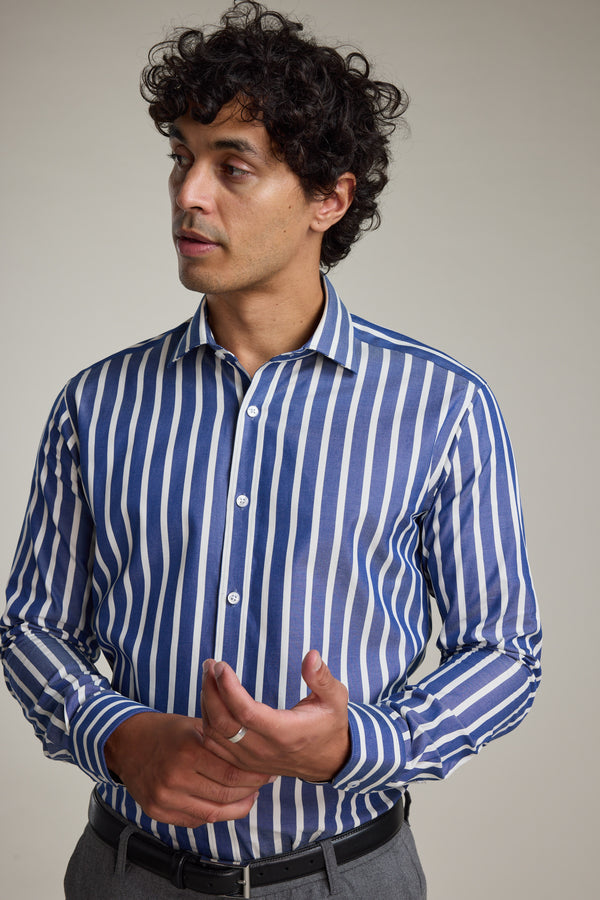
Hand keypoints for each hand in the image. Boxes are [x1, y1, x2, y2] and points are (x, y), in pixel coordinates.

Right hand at [104, 711, 271, 826]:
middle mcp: (176, 776)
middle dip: (251, 790)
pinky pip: (195, 820)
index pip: (232, 773)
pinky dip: (214, 814)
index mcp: (188, 750)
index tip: (267, 771)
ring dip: (237, 806)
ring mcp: (165, 797)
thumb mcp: (194, 725)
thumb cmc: (164, 731)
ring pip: (213, 813)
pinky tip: (224, 803)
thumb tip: (255, 754)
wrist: (124, 743)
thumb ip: (220, 741)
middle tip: (263, 783)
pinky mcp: (157, 812)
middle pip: (226, 795)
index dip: (255, 776)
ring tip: (249, 796)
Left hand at [201, 650, 349, 782]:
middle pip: (223, 723)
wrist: (328, 761)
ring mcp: (251, 759)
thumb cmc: (330, 724)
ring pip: (215, 734)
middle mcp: (264, 750)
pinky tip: (209, 699)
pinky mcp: (244, 763)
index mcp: (285, 733)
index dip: (228, 688)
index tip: (221, 665)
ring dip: (207, 703)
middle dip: (211, 690)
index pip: (246, 712)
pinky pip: (215, 745)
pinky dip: (206, 722)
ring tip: (208, 676)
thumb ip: (322, 677)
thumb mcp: (335, 698)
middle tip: (210, 665)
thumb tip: (311, 655)